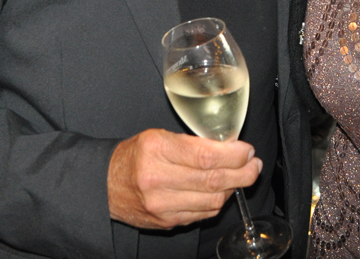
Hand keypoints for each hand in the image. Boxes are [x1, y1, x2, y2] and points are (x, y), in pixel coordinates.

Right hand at [107, 128, 261, 229]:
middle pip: (213, 180)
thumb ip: (191, 142)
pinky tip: (222, 191)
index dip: (234, 155)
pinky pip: (202, 214)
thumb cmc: (134, 155)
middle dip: (242, 173)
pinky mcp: (165, 222)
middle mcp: (158, 178)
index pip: (206, 156)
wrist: (104, 185)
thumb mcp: (157, 136)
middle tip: (254, 165)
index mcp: (157, 149)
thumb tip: (229, 147)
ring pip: (212, 201)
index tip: (248, 150)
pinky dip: (217, 203)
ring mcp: (161, 205)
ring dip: (233, 189)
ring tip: (241, 177)